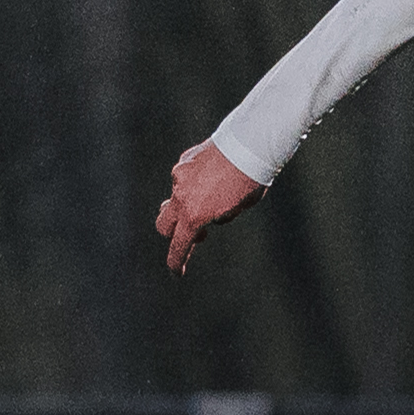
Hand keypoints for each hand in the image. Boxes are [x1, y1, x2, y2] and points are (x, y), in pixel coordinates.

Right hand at [157, 139, 261, 270]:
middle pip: (163, 225)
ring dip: (186, 206)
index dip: (176, 262)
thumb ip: (220, 216)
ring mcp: (179, 176)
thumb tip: (210, 214)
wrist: (249, 143)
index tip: (177, 272)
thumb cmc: (250, 178)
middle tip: (197, 233)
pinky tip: (213, 177)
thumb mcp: (238, 207)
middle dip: (174, 234)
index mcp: (194, 215)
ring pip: (174, 198)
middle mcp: (181, 196)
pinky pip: (184, 178)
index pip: (178, 246)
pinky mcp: (184, 160)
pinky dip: (193, 184)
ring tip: (211, 199)